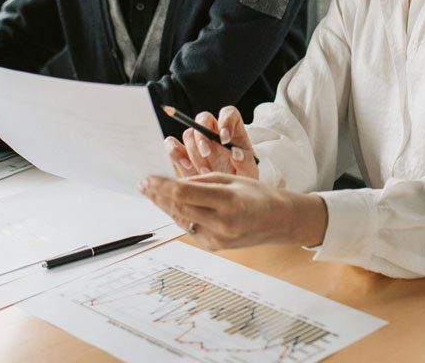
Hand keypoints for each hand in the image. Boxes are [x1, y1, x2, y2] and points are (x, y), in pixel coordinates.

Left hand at [139, 172, 327, 250]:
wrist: (280, 221)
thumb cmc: (259, 195)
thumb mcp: (232, 180)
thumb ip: (202, 181)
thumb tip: (176, 182)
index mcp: (228, 202)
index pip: (185, 193)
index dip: (162, 186)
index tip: (148, 178)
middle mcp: (221, 224)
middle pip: (179, 208)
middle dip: (157, 195)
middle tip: (143, 184)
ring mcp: (218, 239)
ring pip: (181, 220)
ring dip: (163, 206)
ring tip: (150, 193)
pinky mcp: (215, 247)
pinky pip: (190, 228)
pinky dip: (178, 215)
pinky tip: (169, 205)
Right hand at [165, 107, 258, 178]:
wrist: (226, 201)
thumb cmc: (240, 182)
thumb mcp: (249, 174)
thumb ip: (246, 163)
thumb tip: (236, 153)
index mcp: (233, 131)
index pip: (228, 113)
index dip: (225, 120)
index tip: (225, 138)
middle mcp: (213, 133)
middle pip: (203, 118)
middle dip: (203, 136)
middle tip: (207, 154)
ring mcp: (196, 143)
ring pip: (188, 133)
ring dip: (193, 152)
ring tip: (204, 172)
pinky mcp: (182, 154)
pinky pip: (172, 144)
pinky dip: (175, 153)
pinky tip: (186, 166)